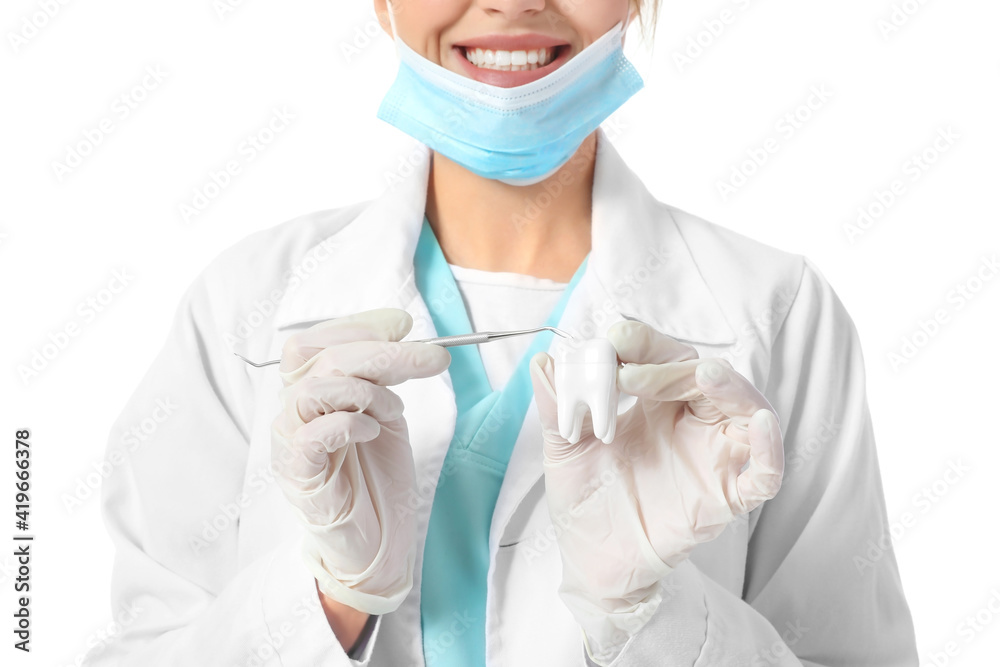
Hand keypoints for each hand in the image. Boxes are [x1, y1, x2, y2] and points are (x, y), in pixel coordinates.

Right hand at [271, 308, 450, 614]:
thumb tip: (399, 327)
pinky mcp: (300, 476)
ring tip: (395, 411)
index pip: (313, 342)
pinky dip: (348, 423)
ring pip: (313, 389)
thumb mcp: (386, 413)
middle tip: (433, 358)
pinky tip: (372, 431)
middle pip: (319, 357)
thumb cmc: (377, 477)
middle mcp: (293, 413)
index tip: (404, 325)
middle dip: (382, 351)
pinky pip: (311, 436)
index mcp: (310, 393)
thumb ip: (383, 374)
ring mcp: (291, 443)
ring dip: (367, 390)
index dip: (357, 326)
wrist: (378, 543)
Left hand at [528, 320, 782, 653]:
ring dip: (733, 388)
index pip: (664, 357)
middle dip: (671, 366)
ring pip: (745, 409)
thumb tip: (541, 362)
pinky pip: (764, 473)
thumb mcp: (564, 450)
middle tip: (629, 374)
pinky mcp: (726, 497)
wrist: (592, 563)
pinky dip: (769, 449)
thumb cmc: (584, 501)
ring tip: (708, 374)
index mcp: (654, 405)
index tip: (615, 341)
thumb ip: (557, 408)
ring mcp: (711, 457)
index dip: (645, 343)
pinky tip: (760, 426)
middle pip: (704, 375)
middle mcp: (689, 423)